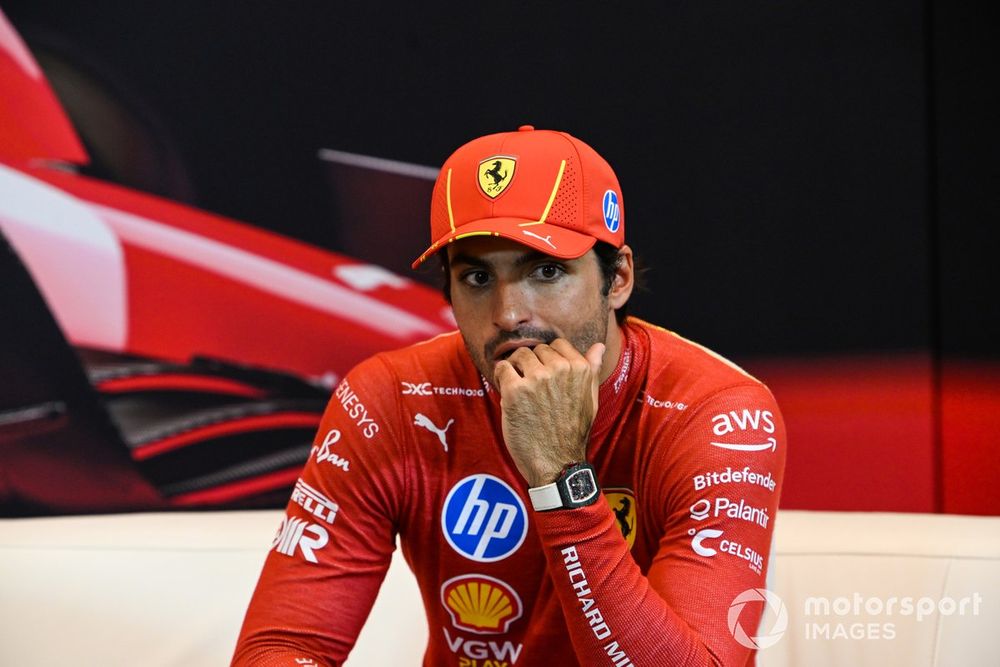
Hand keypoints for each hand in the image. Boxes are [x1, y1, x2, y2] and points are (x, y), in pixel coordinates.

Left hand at [494, 338, 605, 486]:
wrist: (557, 463)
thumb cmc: (573, 432)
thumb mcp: (590, 399)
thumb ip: (592, 369)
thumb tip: (599, 346)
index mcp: (579, 369)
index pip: (557, 344)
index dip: (548, 359)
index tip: (545, 375)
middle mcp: (559, 369)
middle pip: (536, 349)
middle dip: (532, 365)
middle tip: (531, 387)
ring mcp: (536, 379)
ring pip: (518, 356)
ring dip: (516, 369)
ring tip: (519, 389)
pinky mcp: (515, 391)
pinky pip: (502, 369)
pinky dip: (501, 377)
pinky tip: (508, 393)